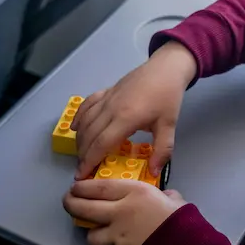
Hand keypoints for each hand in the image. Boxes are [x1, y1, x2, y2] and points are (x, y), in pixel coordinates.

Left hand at [63, 179, 186, 244]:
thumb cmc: (180, 218)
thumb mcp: (172, 198)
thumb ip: (163, 194)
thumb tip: (165, 195)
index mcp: (135, 192)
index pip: (99, 186)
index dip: (83, 186)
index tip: (76, 185)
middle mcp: (121, 210)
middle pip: (85, 207)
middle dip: (71, 203)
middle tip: (68, 201)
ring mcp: (117, 233)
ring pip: (91, 233)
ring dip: (90, 230)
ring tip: (94, 227)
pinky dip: (107, 244)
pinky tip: (112, 241)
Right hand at [72, 42, 197, 177]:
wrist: (166, 68)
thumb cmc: (168, 97)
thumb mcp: (169, 125)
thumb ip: (162, 150)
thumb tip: (154, 173)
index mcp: (126, 119)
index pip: (101, 144)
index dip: (89, 161)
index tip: (81, 176)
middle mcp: (111, 108)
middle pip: (89, 135)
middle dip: (82, 154)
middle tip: (82, 169)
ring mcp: (107, 98)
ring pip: (86, 121)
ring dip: (80, 139)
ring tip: (81, 154)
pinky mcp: (107, 90)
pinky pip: (87, 104)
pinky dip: (79, 117)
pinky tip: (75, 127)